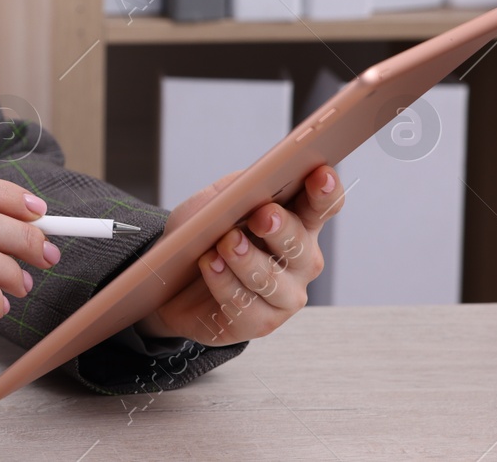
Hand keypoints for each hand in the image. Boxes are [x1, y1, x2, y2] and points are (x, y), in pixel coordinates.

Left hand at [132, 164, 344, 346]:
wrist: (171, 281)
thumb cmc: (201, 236)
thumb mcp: (214, 202)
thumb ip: (238, 190)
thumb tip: (253, 182)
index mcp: (297, 223)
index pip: (322, 205)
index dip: (325, 190)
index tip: (319, 173)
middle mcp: (300, 261)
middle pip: (300, 244)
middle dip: (282, 228)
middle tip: (263, 215)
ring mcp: (283, 296)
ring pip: (272, 279)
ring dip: (247, 259)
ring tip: (225, 242)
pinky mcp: (259, 323)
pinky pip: (245, 305)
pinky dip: (223, 282)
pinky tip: (209, 265)